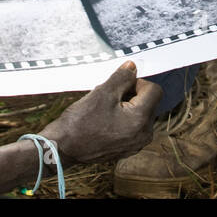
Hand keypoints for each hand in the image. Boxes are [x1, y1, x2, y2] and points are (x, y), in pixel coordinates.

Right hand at [41, 62, 160, 163]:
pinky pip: (132, 127)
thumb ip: (122, 77)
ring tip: (104, 108)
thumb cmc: (81, 121)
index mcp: (141, 120)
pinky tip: (104, 119)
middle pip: (148, 103)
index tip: (120, 84)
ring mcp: (135, 144)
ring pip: (139, 114)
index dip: (138, 82)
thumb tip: (133, 67)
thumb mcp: (103, 92)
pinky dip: (122, 119)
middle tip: (109, 96)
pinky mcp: (126, 149)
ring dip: (126, 106)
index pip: (155, 91)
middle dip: (131, 94)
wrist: (62, 149)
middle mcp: (144, 135)